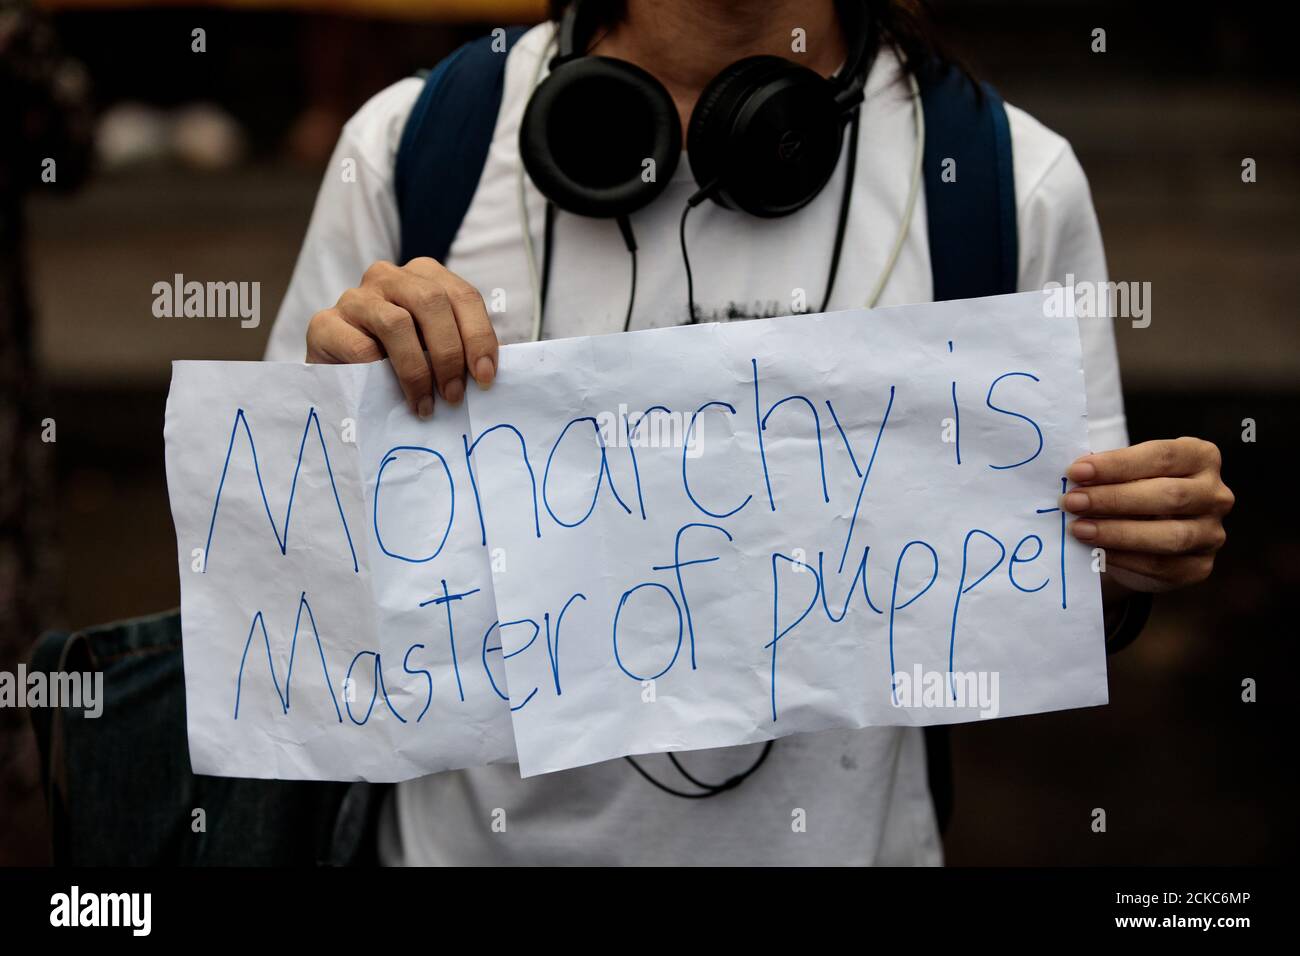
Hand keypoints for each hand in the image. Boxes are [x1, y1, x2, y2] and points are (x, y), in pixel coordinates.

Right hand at [306, 257, 497, 416]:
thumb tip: (489, 373)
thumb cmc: (397, 366)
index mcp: (424, 276)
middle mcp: (389, 277)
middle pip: (432, 302)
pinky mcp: (324, 323)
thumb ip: (461, 351)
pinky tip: (385, 393)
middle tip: (454, 395)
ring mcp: (355, 297)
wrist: (340, 382)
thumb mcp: (434, 352)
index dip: (479, 337)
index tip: (486, 378)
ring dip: (417, 369)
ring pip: (396, 322)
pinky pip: (360, 347)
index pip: (463, 296)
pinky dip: (378, 372)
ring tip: (425, 405)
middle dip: (450, 353)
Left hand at [1064, 438, 1232, 592]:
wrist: (1145, 538)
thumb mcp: (1126, 474)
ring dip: (1118, 532)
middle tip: (1072, 502)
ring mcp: (1212, 533)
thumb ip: (1108, 471)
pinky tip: (1096, 552)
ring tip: (1079, 529)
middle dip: (1114, 499)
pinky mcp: (1200, 566)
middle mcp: (1216, 494)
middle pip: (1169, 495)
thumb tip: (1075, 475)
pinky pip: (1162, 566)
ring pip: (1170, 535)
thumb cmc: (1133, 492)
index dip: (1118, 464)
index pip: (1162, 456)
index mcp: (1200, 457)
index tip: (1077, 471)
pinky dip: (1125, 559)